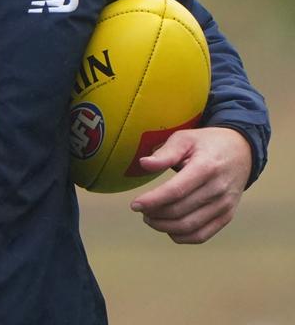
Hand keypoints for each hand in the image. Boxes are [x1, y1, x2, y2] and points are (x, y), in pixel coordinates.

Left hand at [130, 126, 251, 243]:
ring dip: (164, 227)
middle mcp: (218, 189)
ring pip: (189, 226)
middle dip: (154, 214)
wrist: (242, 151)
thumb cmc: (206, 144)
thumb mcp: (185, 139)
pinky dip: (181, 236)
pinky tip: (167, 228)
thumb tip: (144, 164)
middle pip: (179, 211)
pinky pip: (202, 235)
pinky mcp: (227, 216)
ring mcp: (224, 205)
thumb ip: (165, 152)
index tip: (134, 205)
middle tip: (141, 210)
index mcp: (206, 167)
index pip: (176, 190)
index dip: (153, 200)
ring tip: (150, 218)